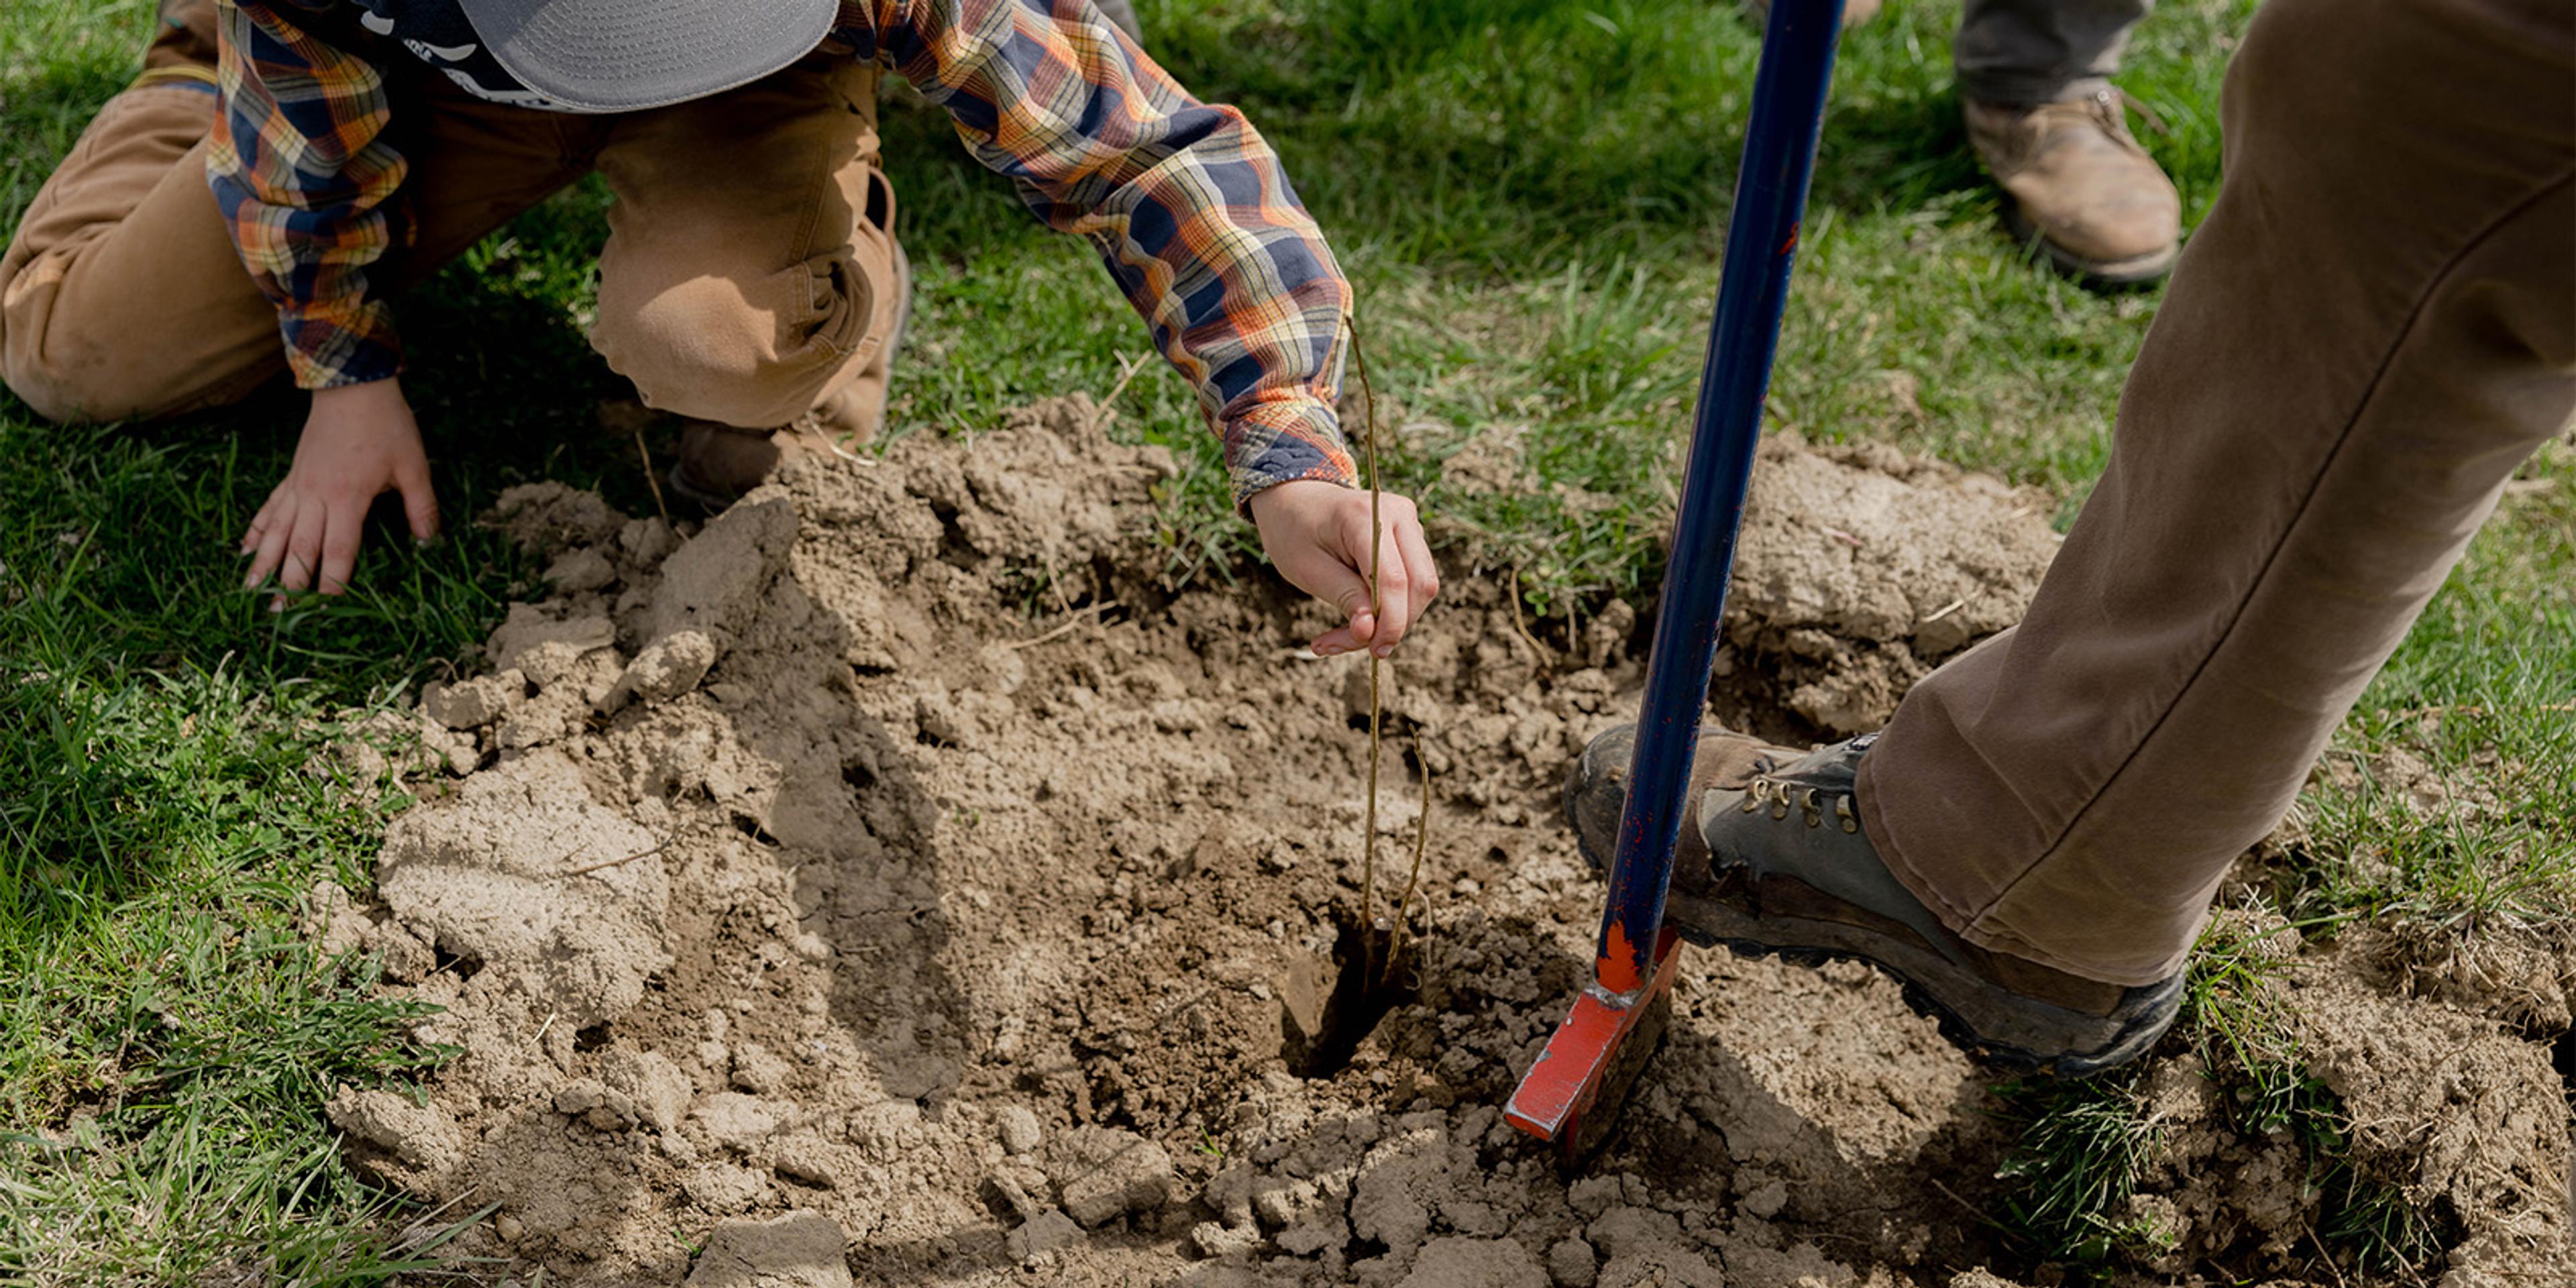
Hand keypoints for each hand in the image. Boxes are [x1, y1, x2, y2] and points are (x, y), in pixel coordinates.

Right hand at [241, 379, 438, 602]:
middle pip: (300, 548)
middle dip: (289, 584)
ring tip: (249, 591)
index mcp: (348, 497)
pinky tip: (244, 550)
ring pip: (277, 531)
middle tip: (277, 616)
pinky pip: (269, 507)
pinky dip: (256, 530)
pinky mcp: (292, 474)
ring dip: (264, 563)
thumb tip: (429, 543)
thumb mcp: (414, 465)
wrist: (351, 383)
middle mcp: (316, 495)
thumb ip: (422, 506)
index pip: (338, 550)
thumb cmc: (386, 424)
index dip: (332, 583)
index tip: (325, 610)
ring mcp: (299, 485)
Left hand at [1248, 479, 1439, 657]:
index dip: (1390, 622)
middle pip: (1420, 584)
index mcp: (1365, 516)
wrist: (1294, 499)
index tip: (1373, 650)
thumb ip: (1344, 597)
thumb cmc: (1294, 531)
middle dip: (1396, 624)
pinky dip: (1391, 608)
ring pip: (1421, 586)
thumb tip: (1371, 632)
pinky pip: (1413, 581)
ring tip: (1342, 637)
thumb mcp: (1307, 569)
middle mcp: (1398, 513)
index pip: (1393, 579)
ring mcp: (1409, 522)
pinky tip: (1356, 619)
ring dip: (1392, 620)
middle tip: (1356, 645)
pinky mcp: (1411, 537)